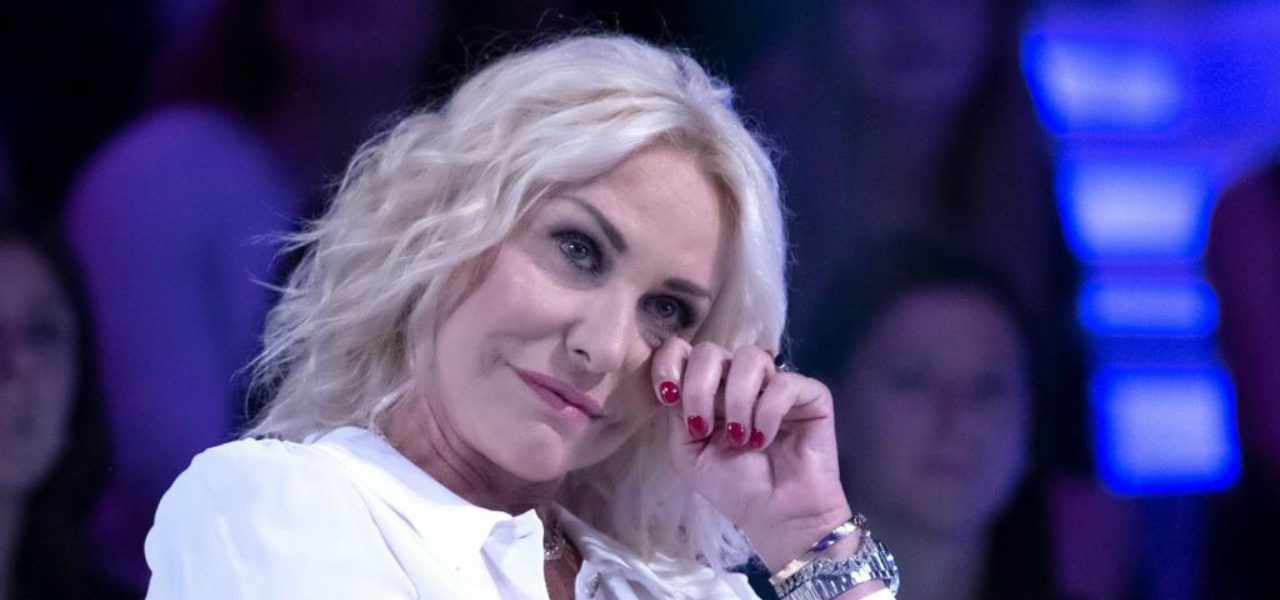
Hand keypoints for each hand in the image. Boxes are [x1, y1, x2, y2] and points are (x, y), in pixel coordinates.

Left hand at [650, 338, 852, 570]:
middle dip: (699, 387)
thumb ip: (678, 415)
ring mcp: (775, 383)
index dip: (669, 361)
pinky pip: (784, 383)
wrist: (778, 517)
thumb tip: (677, 383)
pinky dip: (768, 412)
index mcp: (709, 390)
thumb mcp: (689, 454)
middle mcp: (739, 380)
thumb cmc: (734, 487)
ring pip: (749, 357)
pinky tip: (764, 439)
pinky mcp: (809, 395)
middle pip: (710, 350)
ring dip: (736, 400)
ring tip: (740, 438)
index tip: (667, 394)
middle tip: (702, 427)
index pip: (683, 350)